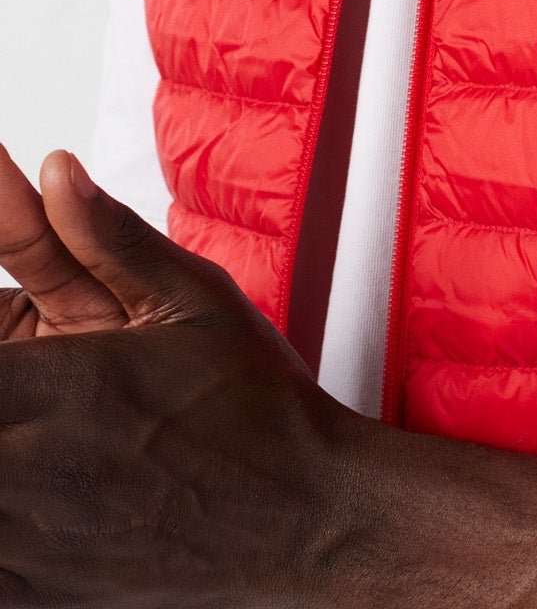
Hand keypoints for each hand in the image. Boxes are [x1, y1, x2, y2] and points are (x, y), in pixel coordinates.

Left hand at [0, 149, 368, 606]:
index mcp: (67, 384)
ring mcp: (30, 542)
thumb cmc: (256, 404)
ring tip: (30, 424)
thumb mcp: (195, 297)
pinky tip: (29, 496)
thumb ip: (108, 234)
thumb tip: (56, 168)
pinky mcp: (39, 594)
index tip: (9, 331)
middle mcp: (32, 467)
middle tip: (27, 385)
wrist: (307, 518)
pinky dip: (0, 527)